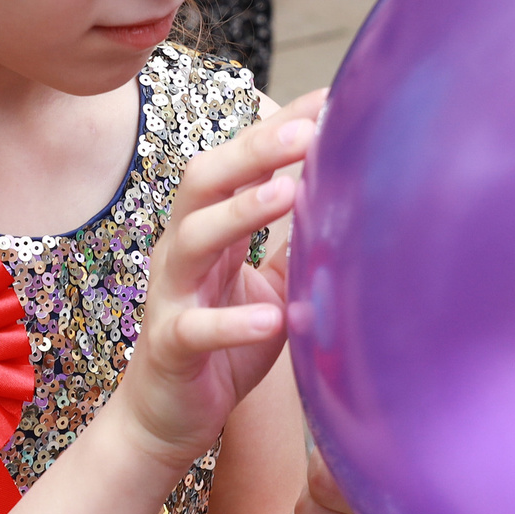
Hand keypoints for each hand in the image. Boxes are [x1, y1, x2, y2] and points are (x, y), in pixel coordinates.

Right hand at [115, 92, 322, 468]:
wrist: (166, 417)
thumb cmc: (221, 343)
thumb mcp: (268, 282)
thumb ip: (294, 240)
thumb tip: (348, 193)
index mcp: (207, 228)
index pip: (238, 161)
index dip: (276, 126)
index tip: (329, 97)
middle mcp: (182, 250)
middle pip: (204, 181)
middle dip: (253, 150)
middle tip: (306, 130)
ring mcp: (170, 295)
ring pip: (191, 239)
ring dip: (239, 213)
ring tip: (287, 195)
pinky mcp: (169, 347)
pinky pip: (194, 328)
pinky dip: (232, 322)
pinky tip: (273, 319)